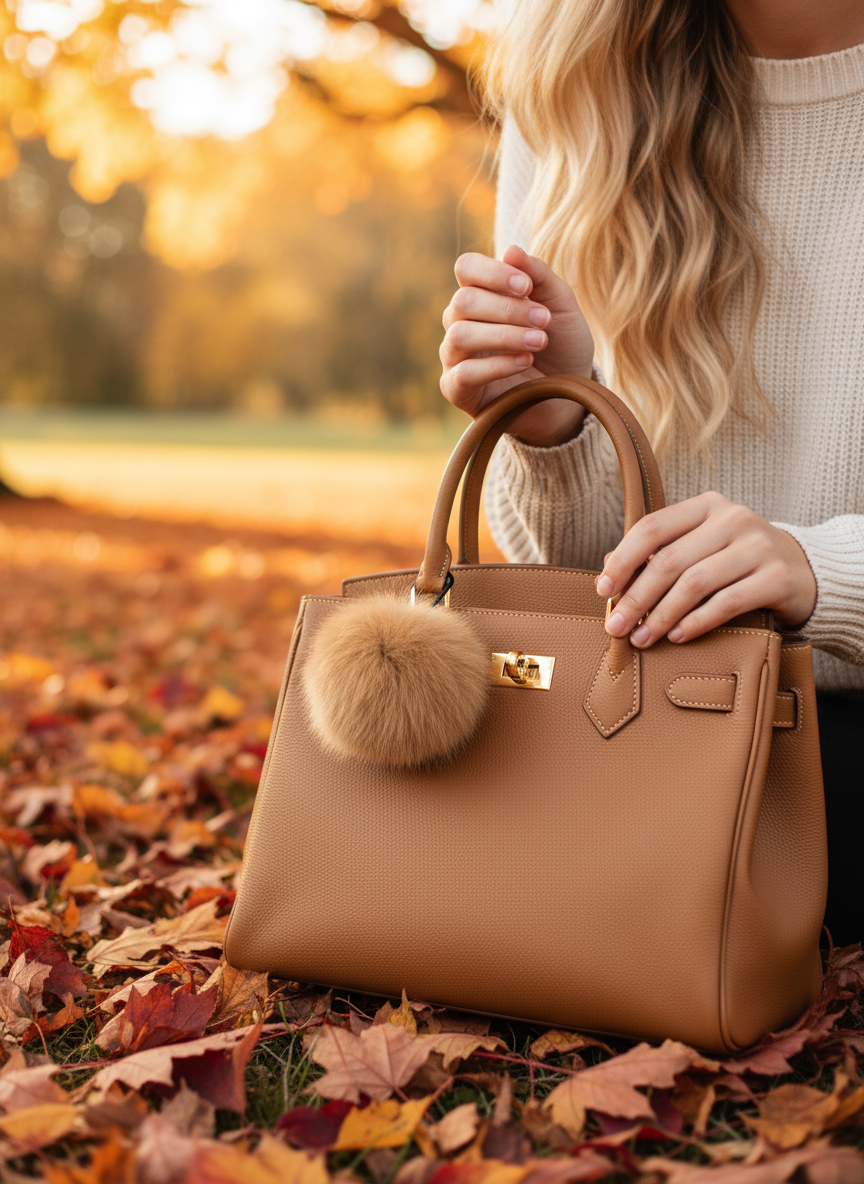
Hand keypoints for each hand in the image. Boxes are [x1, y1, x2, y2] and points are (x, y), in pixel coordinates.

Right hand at [440, 244, 594, 445]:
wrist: (569, 396)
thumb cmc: (562, 347)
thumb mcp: (561, 305)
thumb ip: (538, 275)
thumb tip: (510, 250)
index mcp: (482, 295)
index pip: (466, 268)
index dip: (492, 273)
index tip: (526, 287)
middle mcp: (461, 322)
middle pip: (463, 302)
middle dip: (507, 309)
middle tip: (543, 320)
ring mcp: (455, 357)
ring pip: (460, 336)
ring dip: (504, 335)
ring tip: (539, 342)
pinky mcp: (456, 390)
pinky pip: (464, 373)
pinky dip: (497, 365)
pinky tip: (525, 362)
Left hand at [597, 492, 817, 644]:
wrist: (806, 571)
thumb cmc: (738, 561)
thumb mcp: (701, 547)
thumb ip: (660, 552)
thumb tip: (607, 568)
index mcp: (706, 506)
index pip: (652, 527)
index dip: (622, 559)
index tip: (602, 590)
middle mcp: (732, 519)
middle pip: (669, 560)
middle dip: (636, 598)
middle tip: (616, 626)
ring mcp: (758, 546)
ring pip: (695, 583)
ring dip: (662, 615)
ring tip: (643, 637)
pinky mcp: (777, 577)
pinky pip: (727, 603)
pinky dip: (697, 622)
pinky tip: (678, 636)